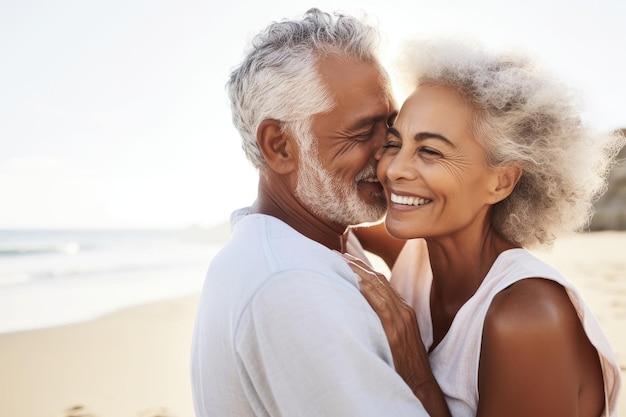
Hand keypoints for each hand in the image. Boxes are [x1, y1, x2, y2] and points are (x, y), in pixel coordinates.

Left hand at [340, 253, 425, 373]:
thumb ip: (383, 322)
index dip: (363, 268)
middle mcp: (402, 310)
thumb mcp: (395, 337)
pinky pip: (381, 305)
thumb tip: (361, 312)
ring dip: (357, 272)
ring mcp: (401, 319)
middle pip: (378, 279)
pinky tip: (355, 281)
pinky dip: (368, 291)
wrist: (420, 383)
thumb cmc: (404, 364)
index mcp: (403, 310)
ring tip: (340, 261)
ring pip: (378, 287)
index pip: (381, 282)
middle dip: (356, 265)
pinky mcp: (396, 330)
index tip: (346, 258)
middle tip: (337, 253)